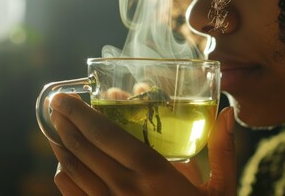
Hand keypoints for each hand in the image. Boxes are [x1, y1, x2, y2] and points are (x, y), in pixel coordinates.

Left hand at [49, 93, 235, 195]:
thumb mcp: (220, 189)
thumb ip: (223, 150)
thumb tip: (229, 113)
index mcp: (155, 174)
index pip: (109, 137)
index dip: (83, 115)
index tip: (66, 97)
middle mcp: (126, 189)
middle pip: (84, 149)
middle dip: (64, 123)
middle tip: (55, 104)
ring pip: (72, 170)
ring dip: (59, 145)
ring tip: (55, 126)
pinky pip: (72, 195)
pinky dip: (63, 175)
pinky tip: (64, 164)